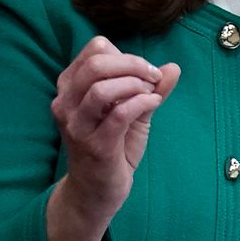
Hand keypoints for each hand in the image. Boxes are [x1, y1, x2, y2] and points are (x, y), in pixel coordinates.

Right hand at [51, 36, 180, 220]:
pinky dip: (141, 103)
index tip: (146, 71)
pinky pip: (119, 114)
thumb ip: (150, 88)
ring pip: (102, 88)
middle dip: (133, 64)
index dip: (125, 54)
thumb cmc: (111, 145)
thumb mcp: (132, 111)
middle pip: (96, 63)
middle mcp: (66, 103)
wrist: (96, 191)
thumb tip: (173, 67)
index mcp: (70, 87)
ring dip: (135, 84)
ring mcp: (77, 126)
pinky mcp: (95, 146)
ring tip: (151, 94)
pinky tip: (152, 104)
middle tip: (153, 78)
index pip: (95, 49)